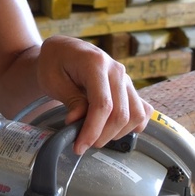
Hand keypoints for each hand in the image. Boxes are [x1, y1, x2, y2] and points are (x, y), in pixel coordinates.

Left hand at [35, 35, 151, 154]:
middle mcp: (116, 70)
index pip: (103, 104)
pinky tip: (114, 130)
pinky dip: (132, 125)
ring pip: (135, 115)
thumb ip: (70, 99)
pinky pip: (142, 110)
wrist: (63, 50)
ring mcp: (125, 78)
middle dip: (103, 136)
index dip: (93, 130)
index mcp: (95, 63)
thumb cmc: (54, 62)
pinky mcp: (129, 86)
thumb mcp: (52, 79)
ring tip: (96, 136)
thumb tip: (78, 121)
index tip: (80, 146)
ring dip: (117, 133)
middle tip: (83, 144)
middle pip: (121, 113)